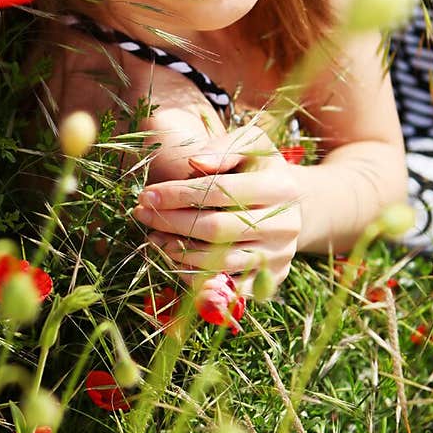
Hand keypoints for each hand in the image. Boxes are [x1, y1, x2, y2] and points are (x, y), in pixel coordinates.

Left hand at [132, 134, 302, 295]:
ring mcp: (280, 257)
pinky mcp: (271, 280)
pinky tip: (174, 258)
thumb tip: (195, 162)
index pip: (221, 192)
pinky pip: (225, 287)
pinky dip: (195, 277)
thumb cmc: (259, 169)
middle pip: (217, 229)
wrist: (290, 204)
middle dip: (172, 222)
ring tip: (153, 236)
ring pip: (219, 262)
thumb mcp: (249, 145)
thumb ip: (224, 148)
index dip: (179, 194)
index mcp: (282, 187)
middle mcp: (286, 226)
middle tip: (142, 214)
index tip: (147, 194)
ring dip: (178, 251)